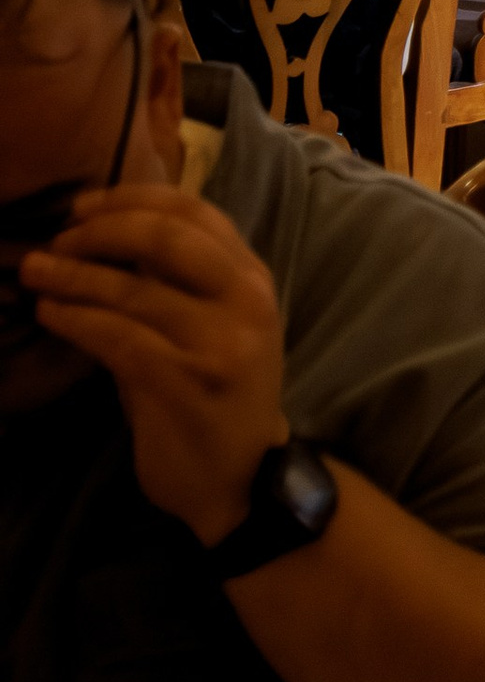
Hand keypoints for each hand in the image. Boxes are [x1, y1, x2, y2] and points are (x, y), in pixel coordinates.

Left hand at [22, 187, 290, 545]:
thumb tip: (102, 239)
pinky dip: (76, 319)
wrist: (242, 482)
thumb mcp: (214, 328)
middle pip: (165, 237)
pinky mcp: (186, 382)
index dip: (131, 199)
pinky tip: (50, 315)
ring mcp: (219, 342)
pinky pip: (116, 337)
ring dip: (72, 277)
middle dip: (100, 231)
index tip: (82, 206)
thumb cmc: (215, 399)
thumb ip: (177, 284)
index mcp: (252, 279)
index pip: (194, 212)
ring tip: (35, 274)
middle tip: (58, 241)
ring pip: (132, 290)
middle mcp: (245, 301)